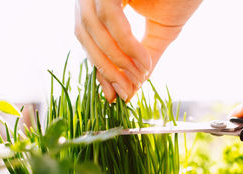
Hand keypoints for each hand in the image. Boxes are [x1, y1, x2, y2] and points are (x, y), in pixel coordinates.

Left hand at [75, 0, 202, 101]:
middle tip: (127, 92)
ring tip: (140, 77)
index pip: (89, 40)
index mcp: (99, 3)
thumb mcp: (158, 34)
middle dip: (106, 69)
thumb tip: (131, 90)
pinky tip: (144, 62)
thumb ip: (143, 58)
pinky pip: (111, 17)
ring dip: (117, 61)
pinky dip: (127, 45)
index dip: (100, 70)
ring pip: (93, 28)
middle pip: (84, 35)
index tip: (113, 96)